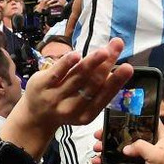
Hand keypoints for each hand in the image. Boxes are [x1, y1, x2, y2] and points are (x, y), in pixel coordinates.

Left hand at [16, 38, 132, 130]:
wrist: (35, 116)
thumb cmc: (66, 105)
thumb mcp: (83, 104)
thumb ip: (97, 87)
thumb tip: (113, 63)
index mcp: (86, 115)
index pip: (104, 96)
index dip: (116, 82)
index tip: (128, 67)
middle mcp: (71, 108)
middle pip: (92, 83)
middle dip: (107, 64)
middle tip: (118, 46)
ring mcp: (55, 97)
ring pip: (77, 76)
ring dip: (92, 61)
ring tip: (105, 49)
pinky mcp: (42, 85)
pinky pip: (57, 72)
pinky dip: (67, 63)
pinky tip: (77, 54)